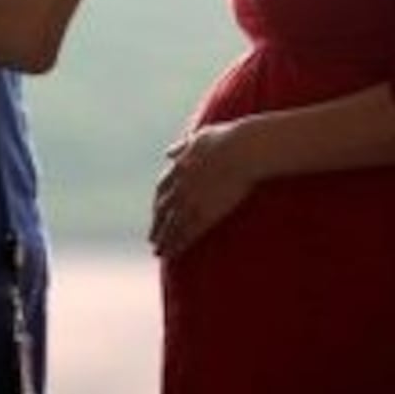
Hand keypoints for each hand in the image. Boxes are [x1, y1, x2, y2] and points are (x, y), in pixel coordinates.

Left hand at [149, 122, 253, 257]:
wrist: (242, 150)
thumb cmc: (227, 139)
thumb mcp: (200, 138)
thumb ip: (183, 147)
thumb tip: (168, 153)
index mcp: (179, 168)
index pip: (162, 190)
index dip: (158, 203)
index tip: (156, 213)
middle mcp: (180, 187)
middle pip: (162, 211)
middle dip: (156, 226)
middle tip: (152, 239)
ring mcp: (191, 201)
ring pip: (171, 226)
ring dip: (163, 241)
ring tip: (158, 252)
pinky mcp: (205, 213)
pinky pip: (186, 234)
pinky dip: (177, 245)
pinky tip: (172, 255)